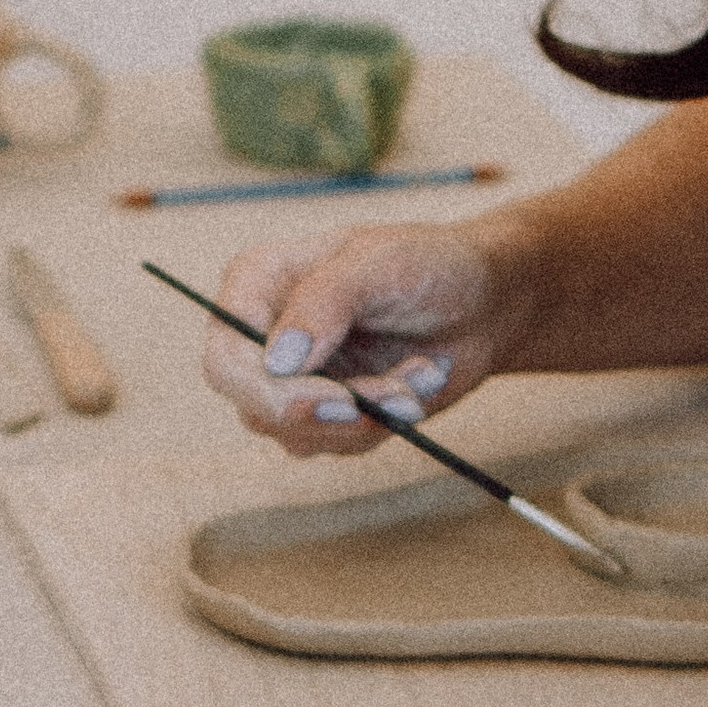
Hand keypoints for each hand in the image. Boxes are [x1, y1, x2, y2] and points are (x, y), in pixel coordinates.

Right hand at [201, 218, 522, 455]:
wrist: (482, 302)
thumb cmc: (428, 265)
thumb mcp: (378, 264)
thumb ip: (324, 302)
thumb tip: (278, 360)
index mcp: (257, 283)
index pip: (225, 357)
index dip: (266, 389)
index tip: (334, 397)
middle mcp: (262, 334)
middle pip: (255, 406)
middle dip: (333, 411)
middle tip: (399, 400)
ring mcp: (292, 379)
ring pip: (298, 433)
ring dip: (369, 415)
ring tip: (420, 374)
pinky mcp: (327, 411)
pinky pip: (338, 442)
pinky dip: (384, 422)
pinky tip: (417, 383)